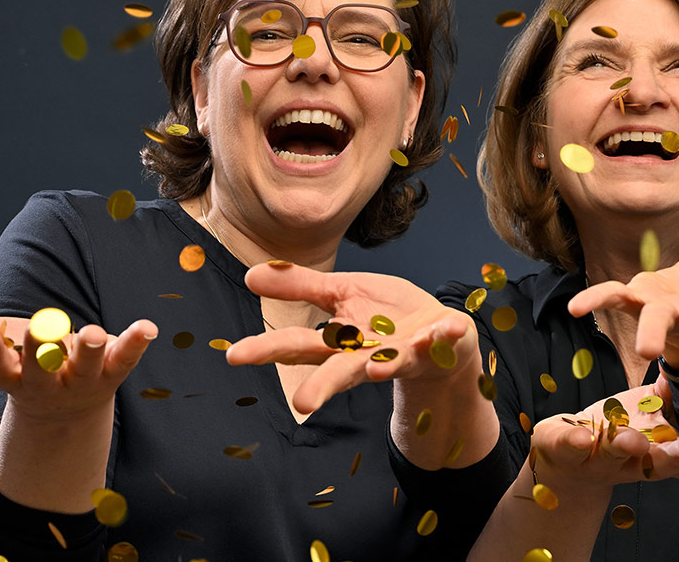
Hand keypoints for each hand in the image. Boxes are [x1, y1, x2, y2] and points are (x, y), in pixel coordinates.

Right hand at [0, 285, 156, 421]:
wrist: (65, 408)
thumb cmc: (17, 364)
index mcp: (7, 374)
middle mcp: (42, 382)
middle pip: (38, 370)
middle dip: (38, 350)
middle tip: (40, 329)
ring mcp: (78, 380)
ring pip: (83, 368)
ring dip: (85, 351)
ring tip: (89, 333)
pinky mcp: (110, 372)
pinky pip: (124, 359)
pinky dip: (135, 343)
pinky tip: (147, 327)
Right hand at [223, 262, 480, 414]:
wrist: (442, 335)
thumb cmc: (388, 315)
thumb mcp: (340, 292)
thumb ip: (299, 286)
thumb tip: (249, 275)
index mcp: (340, 342)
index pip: (298, 346)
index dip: (267, 351)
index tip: (235, 355)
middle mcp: (367, 355)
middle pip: (339, 370)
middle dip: (322, 386)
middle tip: (301, 404)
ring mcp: (403, 352)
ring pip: (390, 363)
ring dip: (384, 365)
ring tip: (376, 368)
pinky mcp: (437, 344)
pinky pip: (442, 340)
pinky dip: (442, 336)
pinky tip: (443, 330)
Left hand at [531, 382, 678, 489]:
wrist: (566, 454)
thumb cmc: (614, 429)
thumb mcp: (644, 412)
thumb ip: (667, 397)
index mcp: (652, 455)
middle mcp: (628, 463)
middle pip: (654, 466)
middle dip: (672, 458)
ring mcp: (595, 459)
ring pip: (612, 457)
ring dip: (624, 447)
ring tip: (632, 439)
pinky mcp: (564, 450)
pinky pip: (569, 447)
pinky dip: (575, 441)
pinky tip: (581, 434)